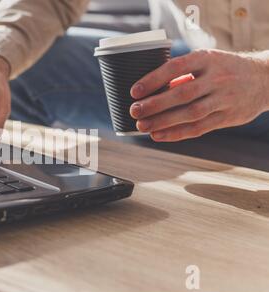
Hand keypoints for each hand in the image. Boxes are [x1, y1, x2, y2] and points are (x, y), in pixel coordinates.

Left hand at [129, 49, 268, 141]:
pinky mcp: (228, 117)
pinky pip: (199, 128)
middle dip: (155, 104)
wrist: (264, 79)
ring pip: (190, 113)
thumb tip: (151, 92)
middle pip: (182, 93)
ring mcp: (224, 99)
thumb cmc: (224, 70)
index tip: (134, 91)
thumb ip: (183, 74)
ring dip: (163, 122)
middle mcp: (217, 78)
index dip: (153, 80)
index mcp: (207, 58)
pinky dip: (176, 133)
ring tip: (142, 126)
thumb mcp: (207, 61)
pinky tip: (158, 136)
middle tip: (134, 111)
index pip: (176, 67)